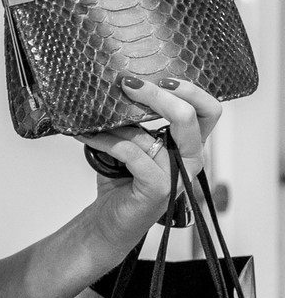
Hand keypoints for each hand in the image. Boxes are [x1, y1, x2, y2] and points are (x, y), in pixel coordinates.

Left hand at [75, 77, 221, 239]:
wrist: (109, 219)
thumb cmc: (120, 179)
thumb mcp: (130, 141)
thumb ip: (132, 120)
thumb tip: (115, 87)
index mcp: (187, 144)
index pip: (208, 111)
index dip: (190, 90)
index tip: (160, 78)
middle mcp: (189, 158)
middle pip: (191, 117)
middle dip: (159, 95)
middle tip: (129, 85)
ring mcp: (177, 175)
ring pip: (157, 134)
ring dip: (120, 122)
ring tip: (94, 116)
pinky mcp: (158, 189)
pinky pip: (134, 154)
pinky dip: (108, 141)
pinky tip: (88, 136)